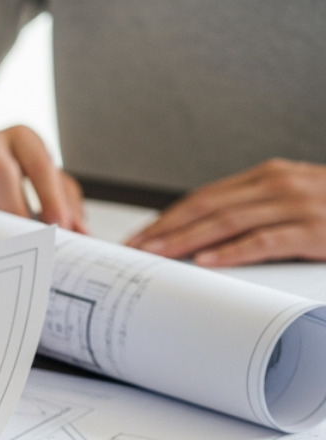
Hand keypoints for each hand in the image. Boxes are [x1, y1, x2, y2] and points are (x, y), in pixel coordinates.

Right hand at [0, 126, 84, 230]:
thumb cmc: (6, 175)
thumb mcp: (40, 178)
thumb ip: (64, 201)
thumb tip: (81, 234)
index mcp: (20, 138)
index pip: (39, 164)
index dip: (51, 196)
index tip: (59, 226)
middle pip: (0, 172)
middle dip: (15, 211)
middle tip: (27, 244)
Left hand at [126, 159, 325, 266]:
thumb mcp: (293, 205)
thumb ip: (254, 214)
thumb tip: (202, 241)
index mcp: (269, 177)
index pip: (203, 197)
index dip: (166, 218)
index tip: (137, 238)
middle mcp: (279, 184)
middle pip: (206, 207)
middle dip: (164, 230)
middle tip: (133, 251)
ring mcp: (298, 205)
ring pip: (227, 221)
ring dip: (184, 241)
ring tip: (154, 256)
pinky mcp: (316, 230)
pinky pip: (265, 240)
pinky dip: (232, 251)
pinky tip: (206, 262)